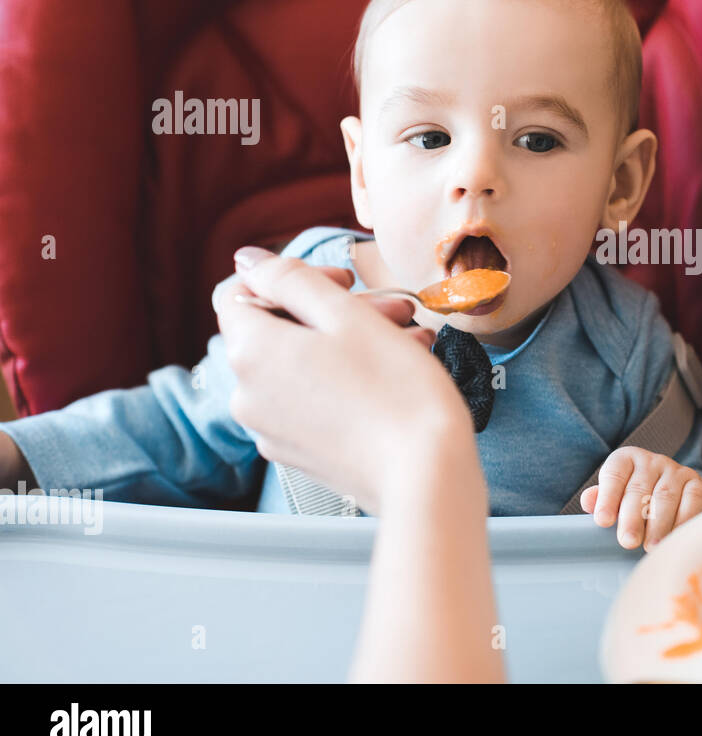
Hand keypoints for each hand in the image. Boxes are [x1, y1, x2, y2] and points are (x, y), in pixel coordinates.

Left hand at [214, 248, 478, 513]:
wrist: (425, 475)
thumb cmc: (395, 390)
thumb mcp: (347, 315)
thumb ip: (290, 279)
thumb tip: (248, 260)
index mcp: (252, 351)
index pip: (241, 293)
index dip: (290, 280)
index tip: (344, 282)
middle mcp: (248, 394)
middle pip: (278, 331)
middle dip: (334, 313)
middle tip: (395, 311)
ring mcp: (271, 429)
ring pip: (301, 366)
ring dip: (349, 346)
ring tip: (410, 343)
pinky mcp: (298, 453)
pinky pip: (311, 401)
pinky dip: (345, 382)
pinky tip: (394, 380)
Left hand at [579, 446, 701, 550]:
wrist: (677, 496)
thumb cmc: (637, 501)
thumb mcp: (617, 497)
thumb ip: (601, 500)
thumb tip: (588, 501)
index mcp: (628, 459)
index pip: (614, 474)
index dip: (607, 497)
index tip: (602, 521)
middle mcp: (653, 461)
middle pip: (639, 488)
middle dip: (632, 518)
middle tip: (627, 541)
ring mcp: (677, 471)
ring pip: (665, 496)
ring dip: (658, 524)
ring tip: (650, 547)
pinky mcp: (698, 485)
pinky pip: (692, 502)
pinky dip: (683, 522)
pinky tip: (674, 539)